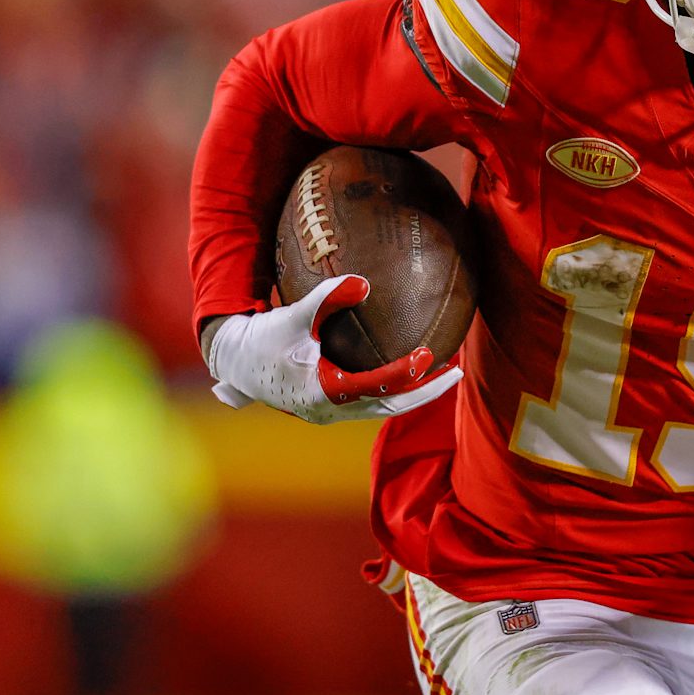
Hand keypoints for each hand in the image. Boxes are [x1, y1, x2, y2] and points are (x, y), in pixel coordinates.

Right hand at [205, 274, 464, 424]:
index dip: (405, 373)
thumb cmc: (263, 338)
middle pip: (390, 408)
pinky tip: (409, 373)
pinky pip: (371, 404)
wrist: (236, 363)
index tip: (428, 354)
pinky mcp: (330, 408)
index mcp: (323, 391)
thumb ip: (327, 297)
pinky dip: (393, 391)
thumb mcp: (294, 315)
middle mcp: (331, 410)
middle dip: (425, 393)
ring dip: (413, 394)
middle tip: (457, 373)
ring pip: (382, 410)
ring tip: (442, 375)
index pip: (375, 387)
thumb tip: (364, 281)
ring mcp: (331, 413)